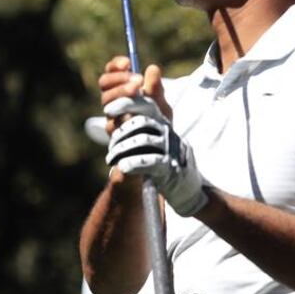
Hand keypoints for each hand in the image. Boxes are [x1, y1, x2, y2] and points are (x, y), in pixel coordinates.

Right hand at [98, 58, 172, 136]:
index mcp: (121, 89)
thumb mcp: (161, 102)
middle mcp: (113, 102)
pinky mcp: (113, 132)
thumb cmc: (158, 119)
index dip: (116, 65)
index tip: (128, 63)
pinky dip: (124, 114)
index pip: (111, 72)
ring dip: (121, 92)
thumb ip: (156, 88)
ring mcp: (112, 116)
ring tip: (138, 92)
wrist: (160, 145)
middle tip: (137, 79)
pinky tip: (135, 113)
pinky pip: (113, 121)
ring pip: (107, 100)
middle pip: (104, 84)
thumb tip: (152, 69)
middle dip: (119, 79)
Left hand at [104, 97, 208, 216]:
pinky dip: (132, 163)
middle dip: (119, 133)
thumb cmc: (162, 164)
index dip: (125, 104)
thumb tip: (113, 120)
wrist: (186, 189)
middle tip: (110, 148)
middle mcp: (167, 131)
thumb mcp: (152, 142)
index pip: (145, 104)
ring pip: (142, 140)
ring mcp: (171, 148)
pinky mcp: (171, 166)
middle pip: (139, 122)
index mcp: (161, 122)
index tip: (108, 111)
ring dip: (121, 149)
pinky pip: (149, 160)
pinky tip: (123, 167)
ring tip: (112, 160)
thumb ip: (136, 130)